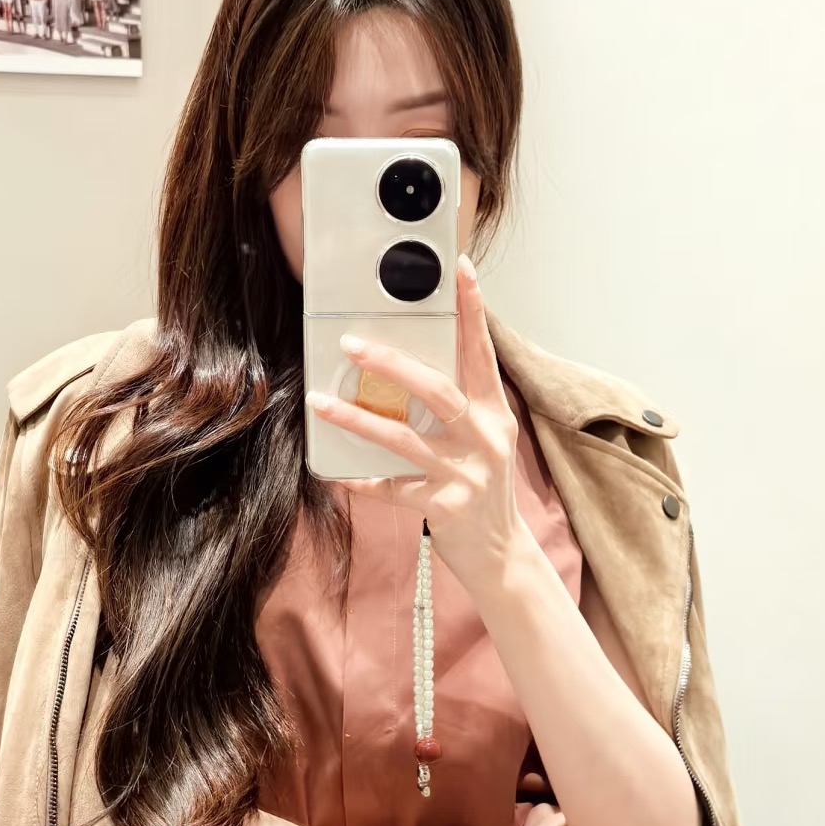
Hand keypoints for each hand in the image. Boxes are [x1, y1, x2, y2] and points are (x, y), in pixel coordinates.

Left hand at [305, 254, 524, 598]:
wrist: (502, 554)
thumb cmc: (483, 489)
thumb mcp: (482, 440)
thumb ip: (456, 406)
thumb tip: (405, 368)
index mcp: (494, 414)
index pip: (482, 352)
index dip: (472, 310)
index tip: (459, 270)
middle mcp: (485, 439)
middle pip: (437, 391)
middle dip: (392, 363)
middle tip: (352, 344)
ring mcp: (465, 475)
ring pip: (405, 438)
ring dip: (358, 418)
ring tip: (322, 403)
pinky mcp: (444, 507)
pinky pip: (391, 487)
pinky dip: (361, 479)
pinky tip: (334, 471)